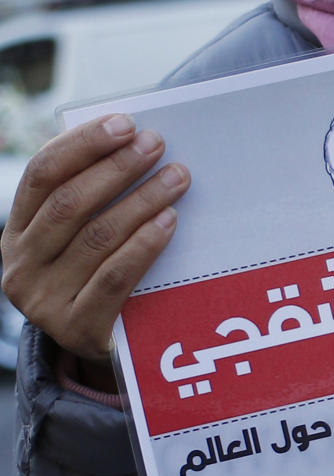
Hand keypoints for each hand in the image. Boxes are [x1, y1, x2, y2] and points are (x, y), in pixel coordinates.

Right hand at [1, 115, 189, 361]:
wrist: (100, 351)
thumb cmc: (96, 278)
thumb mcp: (80, 239)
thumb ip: (92, 199)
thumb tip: (134, 143)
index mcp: (15, 232)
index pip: (42, 175)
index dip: (82, 145)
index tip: (124, 124)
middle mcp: (20, 265)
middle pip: (69, 203)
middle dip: (116, 168)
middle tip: (157, 145)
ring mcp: (43, 301)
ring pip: (96, 237)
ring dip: (140, 200)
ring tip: (176, 177)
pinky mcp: (75, 329)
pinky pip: (115, 277)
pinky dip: (144, 245)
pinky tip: (169, 221)